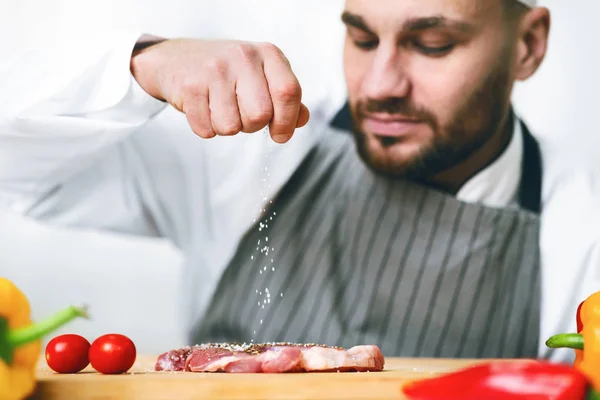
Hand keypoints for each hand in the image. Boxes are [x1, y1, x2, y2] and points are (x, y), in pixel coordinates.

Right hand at [130, 38, 309, 142]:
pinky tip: (204, 109)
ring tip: (221, 108)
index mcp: (268, 54)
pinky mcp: (190, 85)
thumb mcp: (262, 76)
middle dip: (252, 126)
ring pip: (231, 127)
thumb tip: (302, 119)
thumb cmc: (228, 72)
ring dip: (228, 128)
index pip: (289, 92)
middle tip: (242, 114)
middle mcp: (243, 56)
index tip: (279, 134)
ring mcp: (215, 69)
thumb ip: (285, 97)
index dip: (286, 121)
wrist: (177, 59)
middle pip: (260, 115)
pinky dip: (206, 128)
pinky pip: (206, 129)